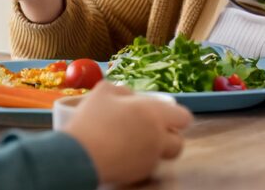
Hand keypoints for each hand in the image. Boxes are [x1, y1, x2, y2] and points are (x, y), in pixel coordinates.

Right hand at [64, 82, 192, 184]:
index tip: (163, 116)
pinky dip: (139, 160)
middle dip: (169, 137)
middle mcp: (158, 137)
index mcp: (154, 114)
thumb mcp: (103, 91)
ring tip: (134, 143)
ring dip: (155, 149)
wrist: (81, 154)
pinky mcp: (139, 174)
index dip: (175, 116)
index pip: (183, 117)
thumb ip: (121, 90)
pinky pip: (146, 166)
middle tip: (150, 131)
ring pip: (163, 156)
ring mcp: (150, 158)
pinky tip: (121, 153)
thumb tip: (129, 95)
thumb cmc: (93, 119)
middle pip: (178, 141)